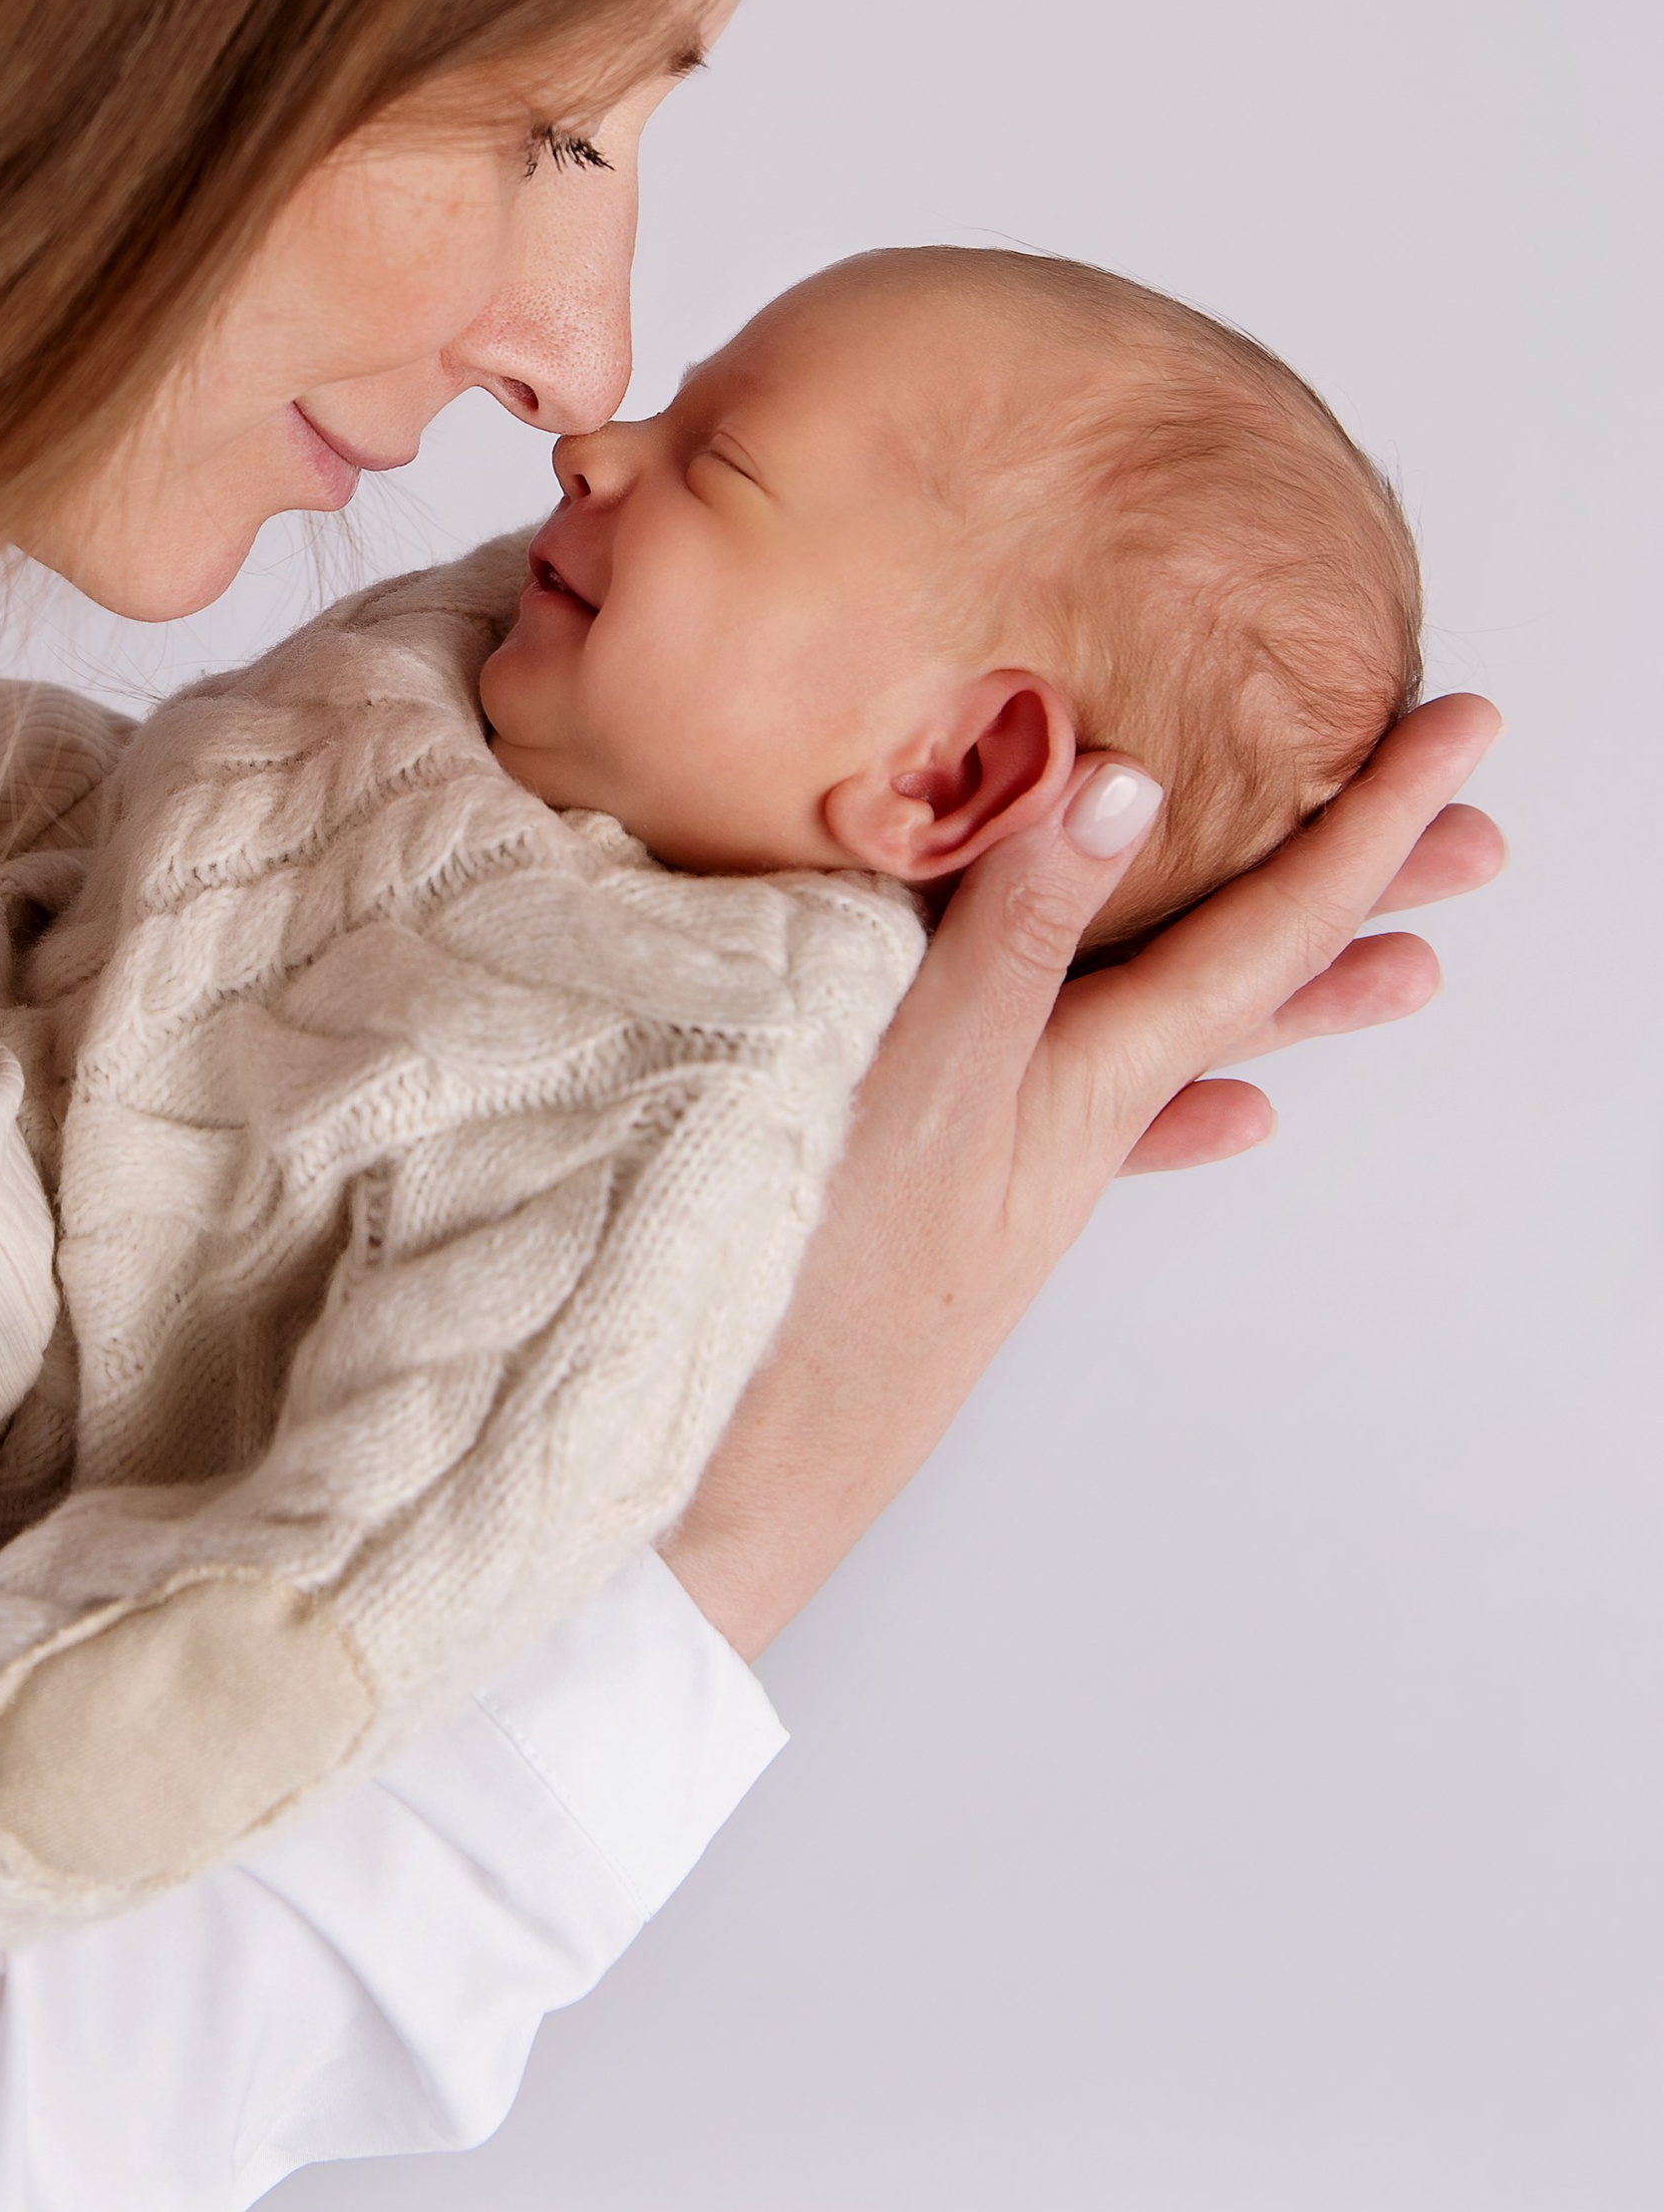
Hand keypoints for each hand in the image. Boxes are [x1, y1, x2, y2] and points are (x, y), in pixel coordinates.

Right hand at [663, 696, 1503, 1659]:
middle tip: (1480, 836)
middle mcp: (1075, 1106)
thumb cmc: (815, 1279)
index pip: (1266, 929)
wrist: (731, 1467)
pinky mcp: (949, 1190)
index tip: (1465, 744)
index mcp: (1088, 1071)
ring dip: (1290, 986)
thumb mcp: (920, 1066)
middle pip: (1255, 977)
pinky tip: (1236, 1120)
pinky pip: (1105, 1126)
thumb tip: (1128, 786)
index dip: (1367, 828)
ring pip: (1189, 1040)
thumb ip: (1017, 930)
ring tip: (1411, 964)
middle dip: (1362, 897)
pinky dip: (1181, 1105)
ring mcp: (1020, 1151)